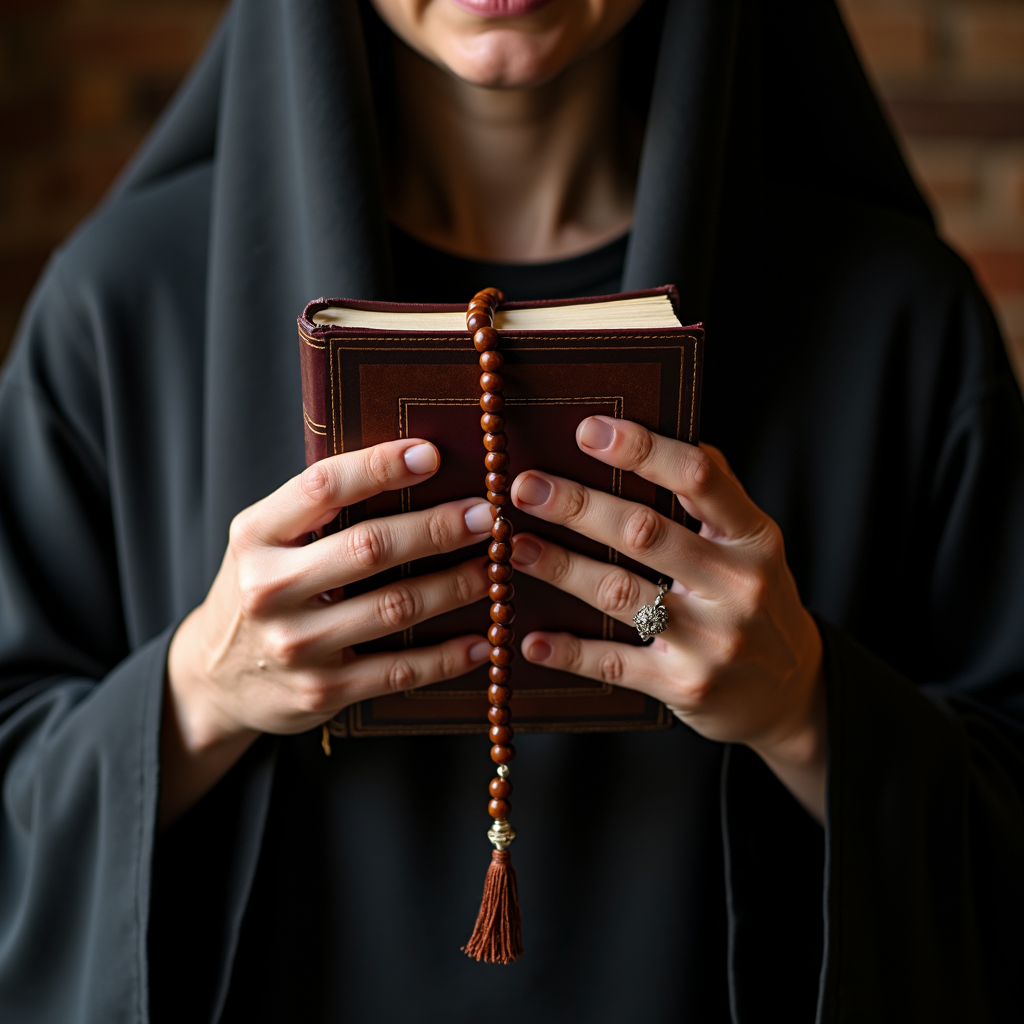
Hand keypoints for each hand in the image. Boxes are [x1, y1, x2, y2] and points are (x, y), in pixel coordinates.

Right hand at [162, 439, 492, 825]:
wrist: (214, 677)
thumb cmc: (262, 590)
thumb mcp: (267, 541)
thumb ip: (320, 510)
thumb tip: (416, 468)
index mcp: (256, 536)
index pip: (323, 486)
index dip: (380, 465)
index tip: (432, 453)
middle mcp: (269, 588)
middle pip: (370, 548)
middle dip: (438, 527)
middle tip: (486, 515)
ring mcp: (296, 645)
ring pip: (394, 607)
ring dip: (456, 585)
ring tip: (495, 568)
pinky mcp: (321, 691)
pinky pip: (399, 670)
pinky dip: (449, 656)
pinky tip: (483, 639)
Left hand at [508, 417, 826, 820]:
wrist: (792, 692)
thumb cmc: (757, 601)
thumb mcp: (754, 544)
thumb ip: (713, 497)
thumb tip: (656, 434)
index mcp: (753, 537)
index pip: (699, 478)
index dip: (642, 449)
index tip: (587, 430)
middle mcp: (738, 585)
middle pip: (644, 533)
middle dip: (578, 506)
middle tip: (524, 487)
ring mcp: (712, 640)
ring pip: (620, 593)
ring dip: (561, 567)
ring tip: (516, 547)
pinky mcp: (684, 685)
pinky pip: (614, 663)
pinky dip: (568, 652)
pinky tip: (531, 639)